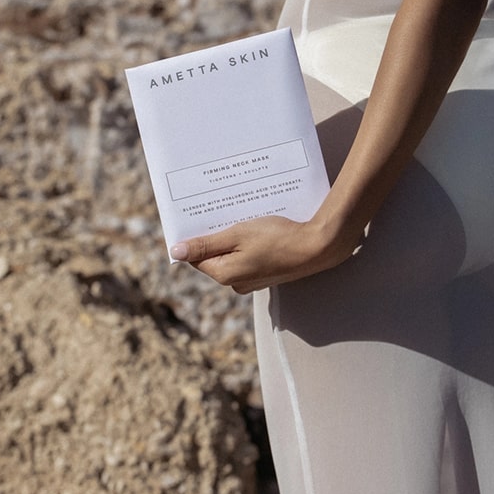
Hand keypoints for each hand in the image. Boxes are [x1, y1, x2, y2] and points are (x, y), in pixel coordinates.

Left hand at [170, 215, 352, 293]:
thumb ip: (206, 244)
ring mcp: (252, 280)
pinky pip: (248, 256)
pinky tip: (258, 228)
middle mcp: (236, 282)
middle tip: (221, 211)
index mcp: (224, 274)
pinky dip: (248, 243)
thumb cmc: (278, 238)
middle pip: (214, 255)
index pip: (196, 256)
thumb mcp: (238, 235)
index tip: (198, 215)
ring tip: (243, 217)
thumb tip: (176, 251)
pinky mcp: (266, 274)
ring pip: (232, 254)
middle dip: (216, 234)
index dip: (195, 235)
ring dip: (234, 237)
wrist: (317, 247)